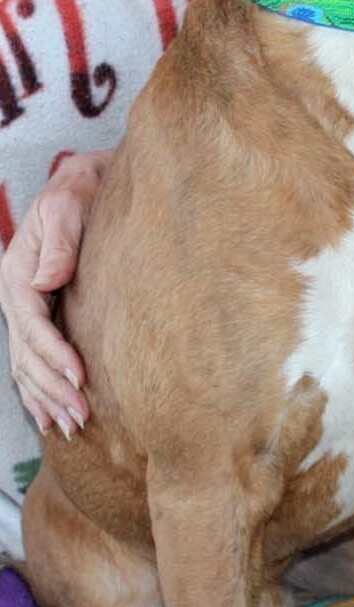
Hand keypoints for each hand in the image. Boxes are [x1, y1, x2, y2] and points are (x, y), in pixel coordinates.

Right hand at [0, 150, 110, 437]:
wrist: (83, 181)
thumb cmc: (80, 190)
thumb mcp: (68, 206)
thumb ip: (61, 242)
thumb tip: (48, 281)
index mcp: (18, 274)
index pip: (34, 324)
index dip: (54, 354)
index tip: (80, 376)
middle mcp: (16, 296)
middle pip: (28, 354)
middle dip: (53, 388)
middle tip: (80, 416)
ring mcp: (25, 309)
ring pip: (28, 365)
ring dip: (46, 397)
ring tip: (71, 425)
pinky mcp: (40, 315)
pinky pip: (31, 360)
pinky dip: (38, 390)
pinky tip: (48, 416)